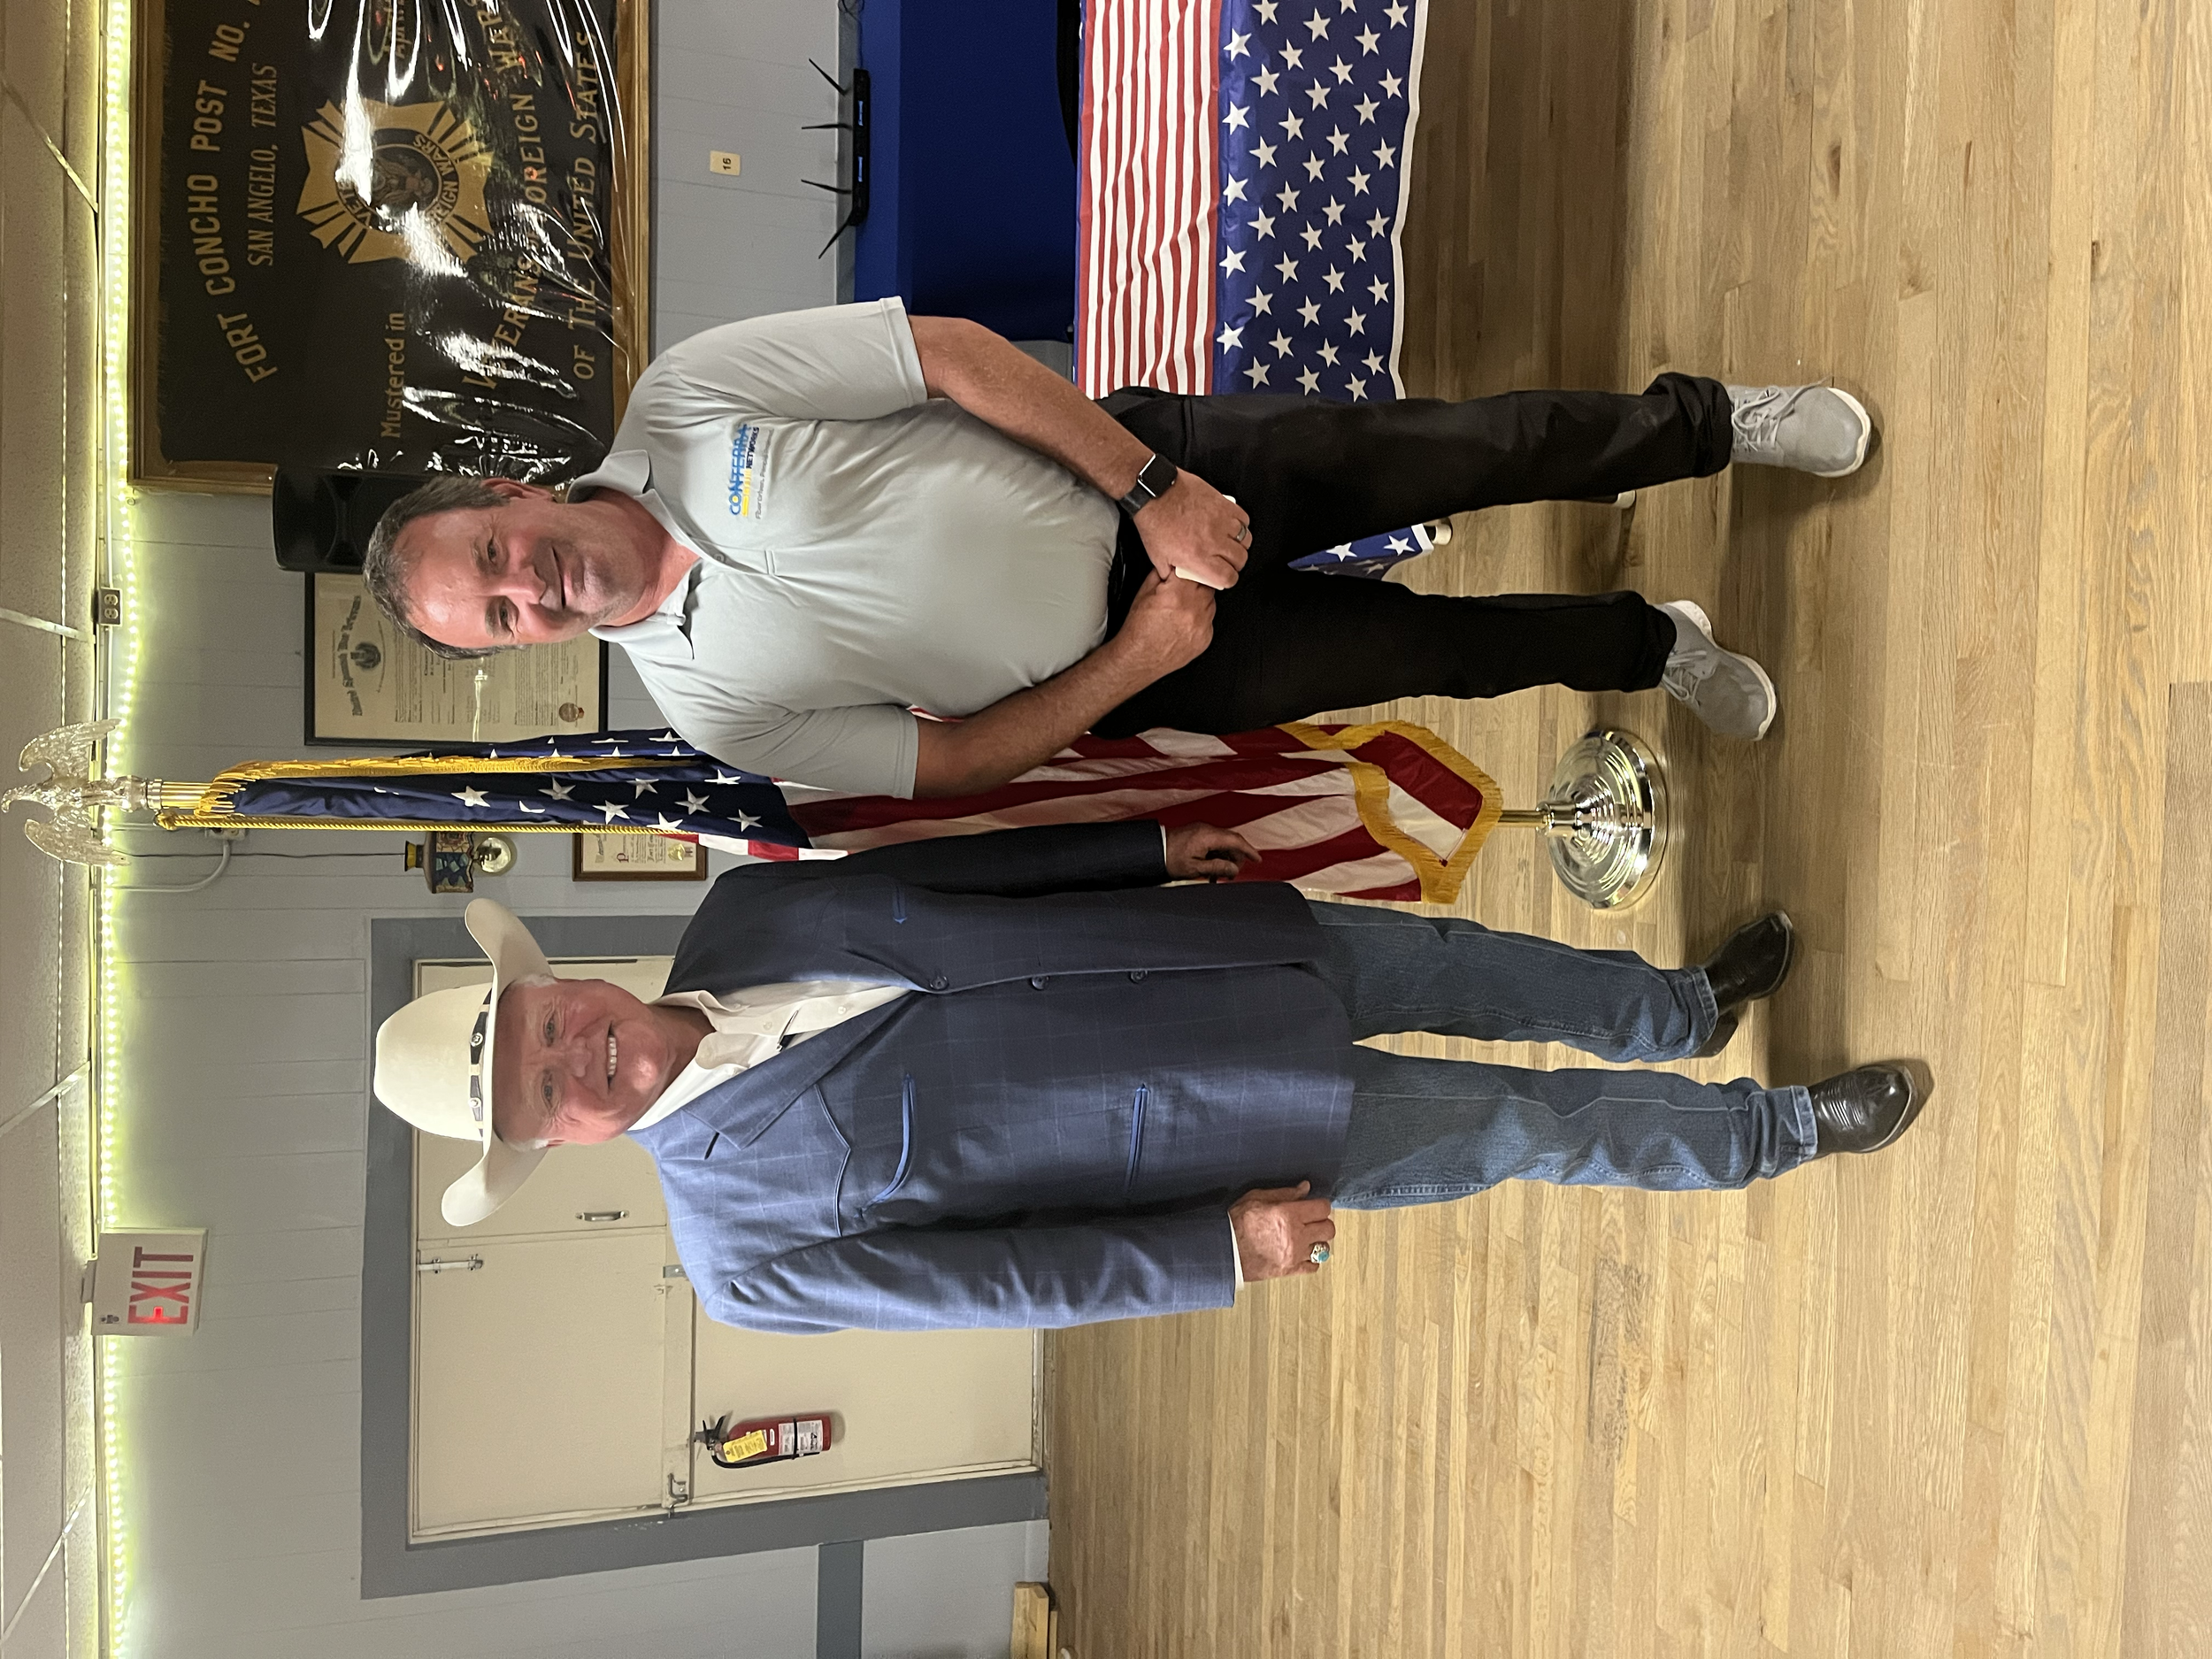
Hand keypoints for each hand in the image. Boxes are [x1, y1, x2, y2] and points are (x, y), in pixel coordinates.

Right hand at [1112, 571, 1214, 679]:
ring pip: (1211, 602)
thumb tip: (1173, 562)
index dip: (1188, 569)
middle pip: (1207, 584)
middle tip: (1181, 592)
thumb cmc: (1139, 629)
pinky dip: (1200, 619)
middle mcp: (1193, 609)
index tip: (1183, 573)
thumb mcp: (1144, 592)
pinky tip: (1184, 623)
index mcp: (1177, 594)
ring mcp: (1202, 626)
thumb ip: (1162, 573)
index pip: (1194, 569)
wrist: (1139, 658)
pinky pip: (1210, 620)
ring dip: (1200, 601)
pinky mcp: (1206, 638)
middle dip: (1196, 585)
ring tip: (1181, 609)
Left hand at [1133, 470, 1250, 589]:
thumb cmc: (1154, 522)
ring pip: (1245, 540)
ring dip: (1239, 544)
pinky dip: (1241, 525)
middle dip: (1235, 563)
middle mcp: (1213, 541)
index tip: (1224, 576)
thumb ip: (1172, 571)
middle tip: (1227, 561)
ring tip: (1230, 544)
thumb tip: (1179, 577)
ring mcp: (1221, 521)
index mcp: (1198, 558)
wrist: (1155, 493)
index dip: (1228, 579)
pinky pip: (1244, 519)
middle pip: (1240, 559)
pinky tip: (1231, 527)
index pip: (1228, 577)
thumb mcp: (1157, 557)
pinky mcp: (1224, 505)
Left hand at [1164, 822, 1259, 880]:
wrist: (1152, 850)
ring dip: (1225, 858)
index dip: (1249, 851)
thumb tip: (1234, 869)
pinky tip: (1211, 868)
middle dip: (1235, 858)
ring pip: (1222, 842)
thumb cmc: (1170, 859)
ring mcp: (1201, 829)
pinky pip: (1213, 842)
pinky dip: (1216, 854)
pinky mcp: (1196, 832)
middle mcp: (1206, 829)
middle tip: (1231, 875)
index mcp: (1208, 836)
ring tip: (1219, 875)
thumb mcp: (1195, 869)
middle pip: (1231, 841)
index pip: (1236, 840)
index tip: (1258, 860)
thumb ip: (1217, 868)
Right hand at [1229, 1182, 1336, 1280]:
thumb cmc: (1236, 1222)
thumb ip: (1285, 1193)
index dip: (1320, 1205)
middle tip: (1312, 1220)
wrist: (1225, 1249)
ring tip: (1306, 1237)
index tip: (1315, 1205)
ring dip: (1317, 1241)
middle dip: (1322, 1222)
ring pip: (1324, 1247)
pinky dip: (1311, 1259)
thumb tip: (1304, 1188)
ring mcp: (1294, 1254)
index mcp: (1289, 1214)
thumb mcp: (1257, 1197)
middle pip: (1328, 1228)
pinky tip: (1302, 1252)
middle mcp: (1296, 1235)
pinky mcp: (1290, 1270)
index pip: (1323, 1208)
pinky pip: (1314, 1266)